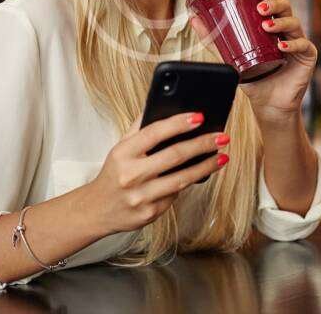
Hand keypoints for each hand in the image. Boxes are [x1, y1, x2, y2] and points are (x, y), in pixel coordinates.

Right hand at [85, 112, 229, 235]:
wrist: (98, 209)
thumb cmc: (114, 173)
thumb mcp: (120, 147)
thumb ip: (140, 128)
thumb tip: (163, 106)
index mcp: (123, 153)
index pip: (154, 133)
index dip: (179, 123)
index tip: (199, 116)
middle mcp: (131, 174)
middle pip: (174, 156)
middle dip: (202, 144)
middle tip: (222, 137)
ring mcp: (141, 196)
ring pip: (181, 179)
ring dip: (206, 167)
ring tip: (222, 157)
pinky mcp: (150, 213)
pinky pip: (175, 196)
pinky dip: (187, 184)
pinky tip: (199, 175)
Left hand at [191, 0, 316, 124]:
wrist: (267, 103)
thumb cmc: (252, 76)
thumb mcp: (230, 55)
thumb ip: (214, 38)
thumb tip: (193, 19)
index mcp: (271, 22)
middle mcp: (286, 28)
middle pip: (286, 5)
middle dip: (275, 1)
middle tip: (260, 7)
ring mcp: (298, 41)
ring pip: (294, 22)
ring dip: (279, 21)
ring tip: (266, 25)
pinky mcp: (307, 57)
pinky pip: (303, 45)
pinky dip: (292, 44)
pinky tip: (282, 45)